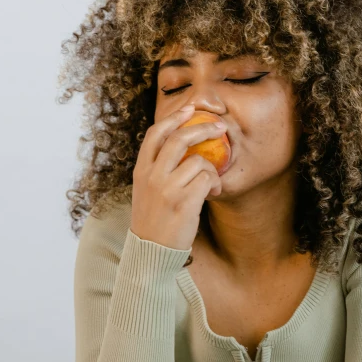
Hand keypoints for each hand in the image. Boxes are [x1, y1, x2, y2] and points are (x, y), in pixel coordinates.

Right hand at [130, 105, 226, 250]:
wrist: (150, 252)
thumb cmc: (154, 220)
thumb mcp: (146, 190)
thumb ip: (158, 169)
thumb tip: (182, 144)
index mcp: (141, 170)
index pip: (155, 133)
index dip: (174, 117)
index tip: (190, 109)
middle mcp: (152, 176)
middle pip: (179, 138)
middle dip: (203, 128)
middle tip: (220, 127)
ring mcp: (167, 189)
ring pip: (199, 160)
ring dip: (212, 169)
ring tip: (213, 183)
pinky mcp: (183, 202)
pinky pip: (207, 179)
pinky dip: (215, 183)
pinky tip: (213, 193)